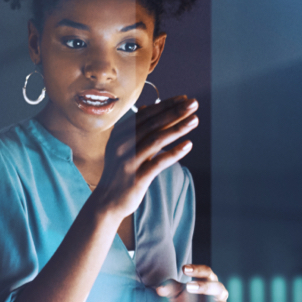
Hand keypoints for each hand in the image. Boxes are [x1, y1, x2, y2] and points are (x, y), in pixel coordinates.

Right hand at [93, 96, 197, 219]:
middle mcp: (121, 145)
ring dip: (178, 128)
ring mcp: (128, 161)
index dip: (165, 105)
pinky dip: (174, 153)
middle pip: (152, 124)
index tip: (183, 98)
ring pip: (156, 140)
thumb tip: (148, 108)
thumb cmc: (118, 173)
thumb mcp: (123, 148)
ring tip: (195, 120)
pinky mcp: (136, 177)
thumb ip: (136, 129)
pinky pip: (158, 162)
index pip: (145, 115)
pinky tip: (188, 145)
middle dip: (175, 112)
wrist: (106, 203)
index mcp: (119, 135)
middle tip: (193, 103)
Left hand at [156, 264, 229, 301]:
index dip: (197, 270)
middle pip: (217, 287)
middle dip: (204, 287)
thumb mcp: (175, 293)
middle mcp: (219, 294)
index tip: (184, 269)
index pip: (206, 272)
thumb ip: (169, 288)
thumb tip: (159, 289)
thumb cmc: (186, 299)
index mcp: (209, 281)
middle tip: (188, 287)